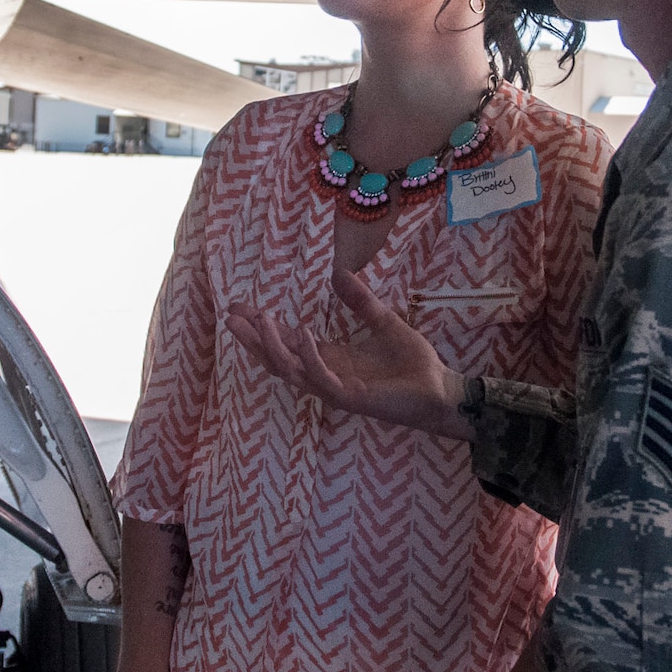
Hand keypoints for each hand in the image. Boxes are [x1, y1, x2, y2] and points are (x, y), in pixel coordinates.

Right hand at [226, 267, 470, 439]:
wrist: (440, 390)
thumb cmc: (413, 364)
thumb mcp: (384, 322)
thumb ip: (361, 302)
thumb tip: (338, 274)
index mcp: (330, 359)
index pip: (286, 343)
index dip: (262, 327)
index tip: (240, 307)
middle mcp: (325, 374)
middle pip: (277, 358)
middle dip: (253, 338)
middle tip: (231, 316)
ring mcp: (334, 388)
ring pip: (290, 369)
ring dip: (271, 345)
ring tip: (257, 320)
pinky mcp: (350, 397)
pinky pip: (321, 376)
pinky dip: (309, 354)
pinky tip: (300, 331)